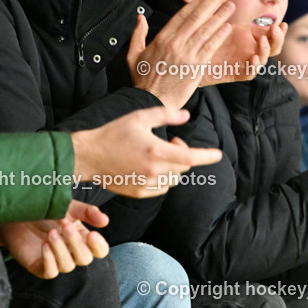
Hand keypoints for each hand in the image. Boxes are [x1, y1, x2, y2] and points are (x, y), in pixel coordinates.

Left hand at [0, 201, 109, 279]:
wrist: (17, 214)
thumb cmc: (45, 210)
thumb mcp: (69, 207)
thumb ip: (87, 212)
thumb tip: (106, 221)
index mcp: (82, 239)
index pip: (99, 251)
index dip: (98, 246)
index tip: (92, 233)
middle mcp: (71, 252)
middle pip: (85, 259)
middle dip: (76, 243)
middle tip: (65, 226)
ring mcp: (56, 261)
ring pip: (68, 266)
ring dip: (61, 249)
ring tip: (51, 233)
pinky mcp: (40, 267)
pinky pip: (50, 272)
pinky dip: (49, 260)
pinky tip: (44, 245)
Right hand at [71, 107, 222, 197]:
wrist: (88, 156)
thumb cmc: (113, 133)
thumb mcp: (139, 117)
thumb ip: (165, 115)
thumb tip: (186, 116)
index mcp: (156, 151)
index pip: (191, 158)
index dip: (207, 156)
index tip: (218, 155)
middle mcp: (154, 171)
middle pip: (183, 168)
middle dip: (184, 155)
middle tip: (171, 141)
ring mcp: (146, 184)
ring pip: (173, 179)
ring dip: (173, 167)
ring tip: (159, 154)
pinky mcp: (139, 193)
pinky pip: (161, 188)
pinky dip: (163, 178)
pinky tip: (150, 167)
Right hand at [129, 0, 234, 107]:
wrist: (151, 101)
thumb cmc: (144, 82)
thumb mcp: (134, 55)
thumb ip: (138, 34)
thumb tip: (140, 18)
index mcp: (162, 39)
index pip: (182, 14)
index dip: (197, 1)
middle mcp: (175, 44)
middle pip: (197, 17)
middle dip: (213, 1)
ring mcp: (187, 55)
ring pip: (206, 30)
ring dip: (220, 16)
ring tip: (230, 5)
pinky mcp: (196, 67)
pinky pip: (210, 48)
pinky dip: (219, 36)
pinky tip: (227, 27)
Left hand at [203, 20, 286, 85]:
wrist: (192, 53)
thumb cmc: (208, 36)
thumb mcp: (223, 21)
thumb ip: (233, 13)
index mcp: (252, 38)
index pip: (272, 37)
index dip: (279, 32)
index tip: (281, 24)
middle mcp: (251, 50)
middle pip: (273, 48)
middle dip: (277, 39)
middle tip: (275, 29)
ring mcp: (244, 62)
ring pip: (263, 60)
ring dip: (265, 50)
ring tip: (262, 40)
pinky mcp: (236, 74)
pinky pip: (249, 73)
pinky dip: (254, 67)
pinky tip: (253, 58)